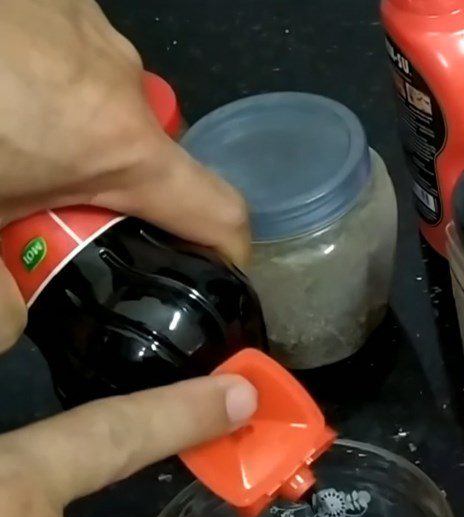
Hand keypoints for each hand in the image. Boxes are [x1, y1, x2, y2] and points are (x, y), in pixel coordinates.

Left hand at [0, 0, 250, 351]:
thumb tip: (10, 328)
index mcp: (117, 146)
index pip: (220, 213)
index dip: (229, 252)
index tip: (210, 273)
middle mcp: (122, 83)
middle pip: (155, 160)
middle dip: (119, 192)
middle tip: (53, 204)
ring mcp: (91, 28)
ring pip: (114, 105)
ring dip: (83, 133)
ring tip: (15, 136)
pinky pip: (80, 57)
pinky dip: (55, 83)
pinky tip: (2, 85)